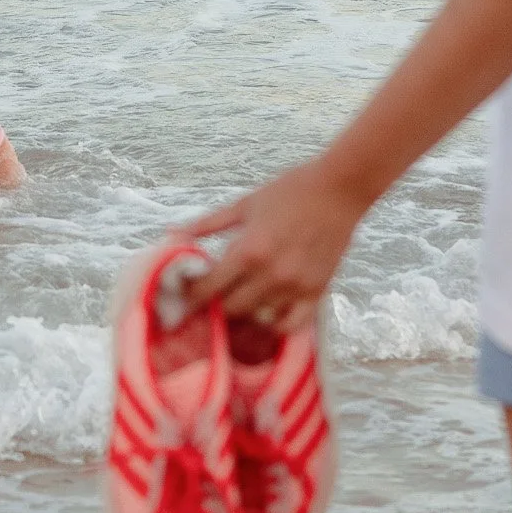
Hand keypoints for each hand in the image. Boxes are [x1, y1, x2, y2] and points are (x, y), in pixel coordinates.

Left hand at [181, 157, 364, 330]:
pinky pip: (291, 325)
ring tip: (235, 304)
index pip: (209, 288)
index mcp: (249, 250)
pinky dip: (275, 324)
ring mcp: (296, 286)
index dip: (191, 297)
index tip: (182, 297)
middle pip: (230, 309)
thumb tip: (172, 234)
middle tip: (207, 302)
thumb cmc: (290, 190)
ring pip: (258, 319)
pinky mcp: (317, 292)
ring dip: (243, 314)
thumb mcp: (244, 204)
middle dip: (214, 307)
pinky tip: (266, 312)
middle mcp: (271, 274)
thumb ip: (208, 223)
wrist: (339, 187)